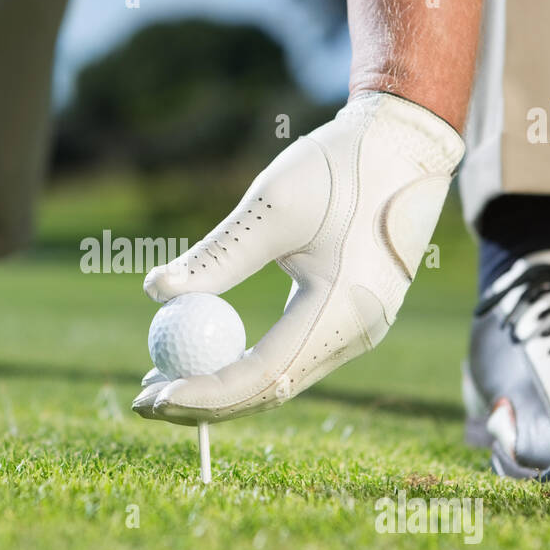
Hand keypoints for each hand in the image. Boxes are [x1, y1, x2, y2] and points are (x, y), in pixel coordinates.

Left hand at [133, 92, 463, 424]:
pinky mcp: (351, 318)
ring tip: (159, 381)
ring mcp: (357, 330)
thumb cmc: (341, 166)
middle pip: (269, 391)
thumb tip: (156, 291)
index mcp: (341, 309)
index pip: (262, 375)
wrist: (406, 146)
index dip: (204, 392)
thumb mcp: (270, 206)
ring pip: (280, 379)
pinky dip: (245, 364)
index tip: (152, 397)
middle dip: (204, 403)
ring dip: (221, 388)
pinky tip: (204, 355)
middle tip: (143, 402)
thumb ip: (217, 255)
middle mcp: (355, 333)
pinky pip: (291, 357)